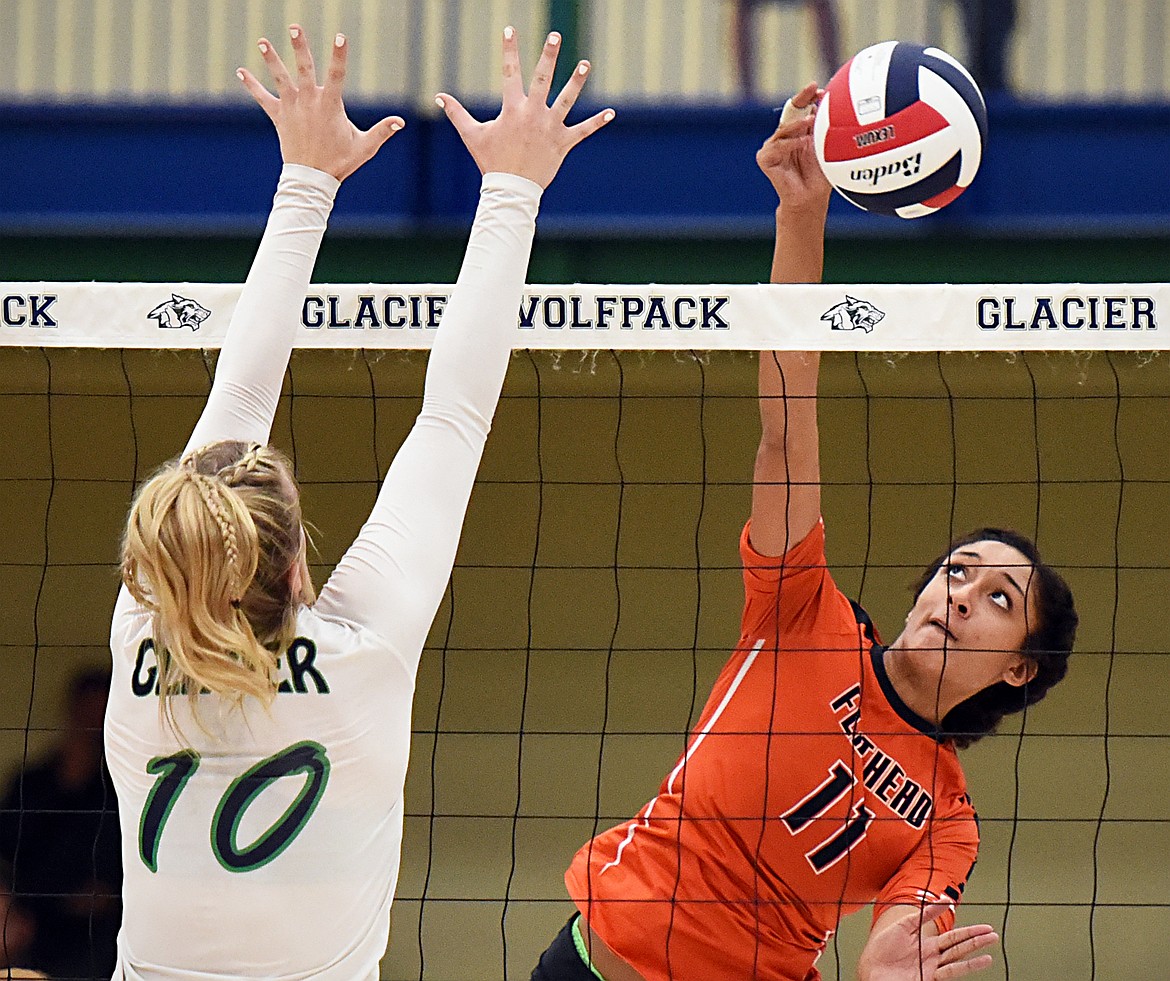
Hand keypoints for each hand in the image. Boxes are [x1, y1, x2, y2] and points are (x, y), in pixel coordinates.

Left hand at [237, 25, 403, 181]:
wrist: (312, 179)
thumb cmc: (340, 162)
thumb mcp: (364, 147)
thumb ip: (382, 131)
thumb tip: (401, 122)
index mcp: (330, 106)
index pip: (337, 75)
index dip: (339, 55)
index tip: (340, 36)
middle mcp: (309, 102)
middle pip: (304, 69)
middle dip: (300, 47)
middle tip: (295, 26)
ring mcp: (292, 108)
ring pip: (280, 79)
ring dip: (271, 59)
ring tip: (262, 41)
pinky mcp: (279, 117)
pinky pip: (263, 99)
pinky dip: (252, 86)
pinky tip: (241, 72)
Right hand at [436, 27, 614, 188]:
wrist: (511, 191)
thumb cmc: (491, 162)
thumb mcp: (472, 135)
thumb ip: (457, 113)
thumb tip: (438, 97)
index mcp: (512, 110)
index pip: (509, 73)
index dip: (509, 50)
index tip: (509, 29)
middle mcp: (533, 114)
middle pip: (542, 79)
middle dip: (548, 55)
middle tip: (555, 35)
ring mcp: (550, 128)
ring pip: (566, 100)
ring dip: (577, 81)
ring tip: (585, 63)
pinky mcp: (563, 143)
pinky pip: (582, 131)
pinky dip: (596, 123)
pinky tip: (611, 113)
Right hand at [756, 81, 831, 212]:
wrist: (810, 198)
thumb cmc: (820, 175)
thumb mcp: (824, 147)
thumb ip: (822, 128)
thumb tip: (826, 105)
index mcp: (798, 131)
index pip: (801, 108)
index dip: (809, 97)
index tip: (822, 90)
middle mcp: (784, 137)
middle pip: (791, 111)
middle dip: (802, 98)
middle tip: (813, 87)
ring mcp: (773, 147)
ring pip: (784, 128)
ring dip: (798, 123)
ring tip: (812, 120)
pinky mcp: (765, 159)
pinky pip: (777, 147)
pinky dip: (789, 144)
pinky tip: (802, 142)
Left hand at [858, 903, 997, 980]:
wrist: (872, 969)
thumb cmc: (881, 950)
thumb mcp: (903, 926)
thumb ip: (922, 914)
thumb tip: (941, 900)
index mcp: (925, 943)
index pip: (952, 937)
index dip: (968, 931)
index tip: (983, 926)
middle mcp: (932, 956)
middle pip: (959, 946)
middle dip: (976, 939)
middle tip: (992, 934)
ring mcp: (932, 968)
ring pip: (959, 957)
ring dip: (976, 950)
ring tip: (991, 944)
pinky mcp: (930, 978)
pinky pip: (952, 971)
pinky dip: (968, 965)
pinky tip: (982, 962)